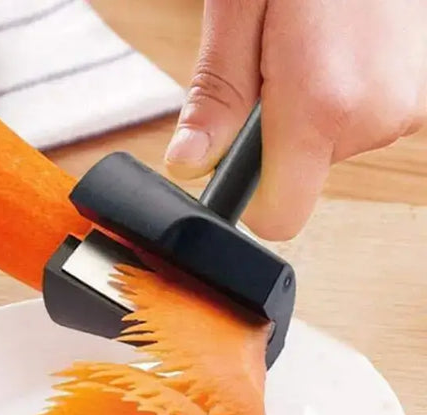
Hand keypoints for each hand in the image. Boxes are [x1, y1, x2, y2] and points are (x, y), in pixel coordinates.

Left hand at [164, 0, 426, 239]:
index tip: (238, 172)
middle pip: (304, 174)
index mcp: (321, 106)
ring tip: (319, 42)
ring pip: (337, 142)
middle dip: (282, 134)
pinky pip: (369, 117)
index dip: (252, 203)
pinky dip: (349, 93)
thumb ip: (216, 98)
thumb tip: (188, 164)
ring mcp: (412, 105)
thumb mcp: (239, 9)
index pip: (280, 215)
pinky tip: (348, 44)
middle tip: (280, 64)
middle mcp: (376, 117)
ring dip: (317, 108)